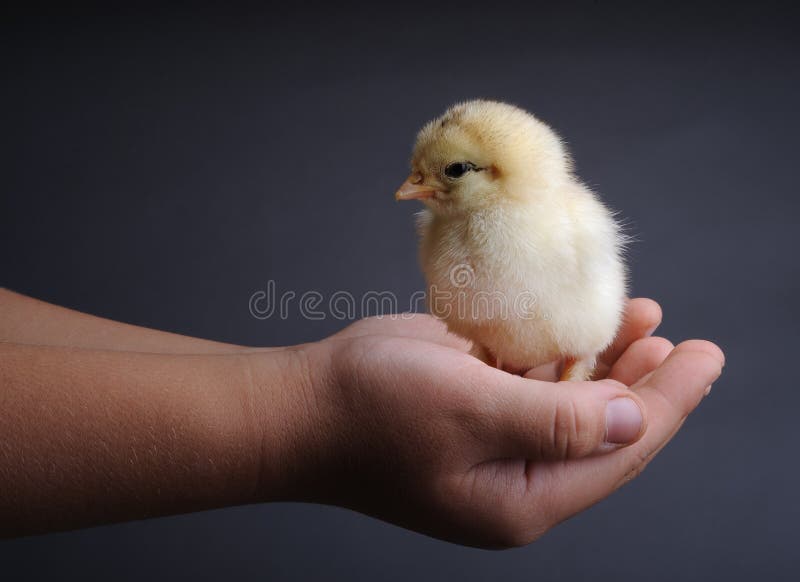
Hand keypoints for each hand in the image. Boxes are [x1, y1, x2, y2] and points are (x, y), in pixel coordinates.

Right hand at [265, 298, 723, 547]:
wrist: (302, 405)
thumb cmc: (373, 410)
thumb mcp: (471, 411)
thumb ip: (559, 420)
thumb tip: (636, 422)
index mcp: (524, 496)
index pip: (621, 450)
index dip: (669, 400)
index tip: (706, 355)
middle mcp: (518, 475)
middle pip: (604, 429)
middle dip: (644, 381)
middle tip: (680, 338)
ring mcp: (496, 441)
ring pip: (571, 401)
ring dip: (605, 359)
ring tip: (642, 318)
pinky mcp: (476, 408)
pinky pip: (534, 382)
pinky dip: (559, 351)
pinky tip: (578, 323)